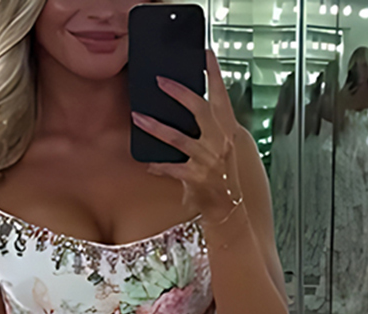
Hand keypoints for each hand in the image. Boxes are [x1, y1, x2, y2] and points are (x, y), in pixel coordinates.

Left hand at [132, 51, 246, 226]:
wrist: (229, 205)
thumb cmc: (222, 170)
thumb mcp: (222, 144)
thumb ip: (209, 126)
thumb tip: (188, 103)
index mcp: (227, 129)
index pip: (222, 96)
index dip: (214, 75)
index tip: (205, 54)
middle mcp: (219, 141)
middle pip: (200, 110)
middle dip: (179, 93)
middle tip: (160, 80)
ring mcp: (208, 160)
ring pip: (178, 138)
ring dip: (155, 127)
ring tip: (137, 117)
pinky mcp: (196, 178)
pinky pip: (172, 168)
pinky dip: (159, 165)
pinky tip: (147, 163)